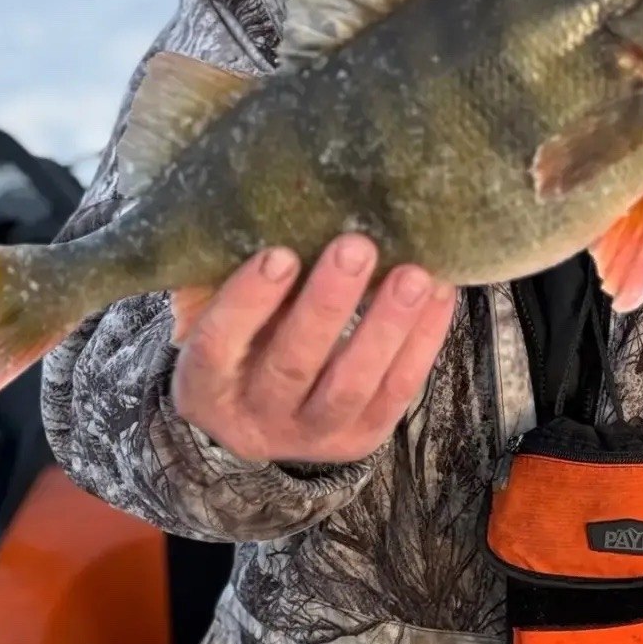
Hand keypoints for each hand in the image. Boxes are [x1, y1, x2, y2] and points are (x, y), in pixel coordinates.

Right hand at [171, 234, 456, 463]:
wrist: (258, 411)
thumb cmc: (239, 333)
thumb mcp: (216, 307)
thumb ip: (231, 271)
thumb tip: (272, 206)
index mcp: (204, 383)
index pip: (218, 344)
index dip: (248, 302)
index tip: (280, 254)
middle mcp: (253, 419)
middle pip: (292, 364)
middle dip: (328, 304)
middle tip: (357, 247)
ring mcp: (310, 434)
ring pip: (350, 386)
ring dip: (386, 327)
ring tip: (413, 275)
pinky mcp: (360, 437)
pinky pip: (395, 392)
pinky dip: (421, 342)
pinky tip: (438, 294)